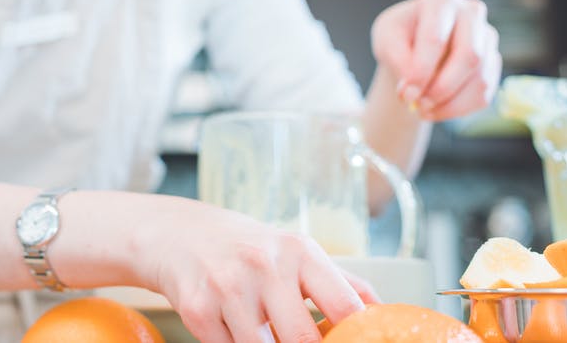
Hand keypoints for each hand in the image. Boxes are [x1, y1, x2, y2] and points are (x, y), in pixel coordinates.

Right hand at [132, 198, 377, 342]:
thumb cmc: (250, 249)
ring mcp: (229, 288)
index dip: (354, 338)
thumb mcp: (298, 253)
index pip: (345, 307)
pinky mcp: (198, 310)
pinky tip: (232, 331)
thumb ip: (343, 283)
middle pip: (303, 341)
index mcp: (301, 252)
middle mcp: (266, 265)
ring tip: (263, 331)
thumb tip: (386, 313)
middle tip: (299, 342)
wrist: (181, 235)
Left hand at [371, 0, 501, 121]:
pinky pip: (484, 93)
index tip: (405, 95)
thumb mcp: (386, 42)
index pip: (436, 39)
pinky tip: (436, 110)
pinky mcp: (493, 62)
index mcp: (441, 0)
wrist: (413, 46)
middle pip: (470, 56)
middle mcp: (471, 13)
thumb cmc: (399, 38)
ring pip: (480, 78)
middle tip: (418, 105)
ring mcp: (487, 37)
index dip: (421, 71)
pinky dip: (458, 109)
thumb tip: (413, 89)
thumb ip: (398, 61)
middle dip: (442, 88)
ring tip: (422, 110)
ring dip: (449, 103)